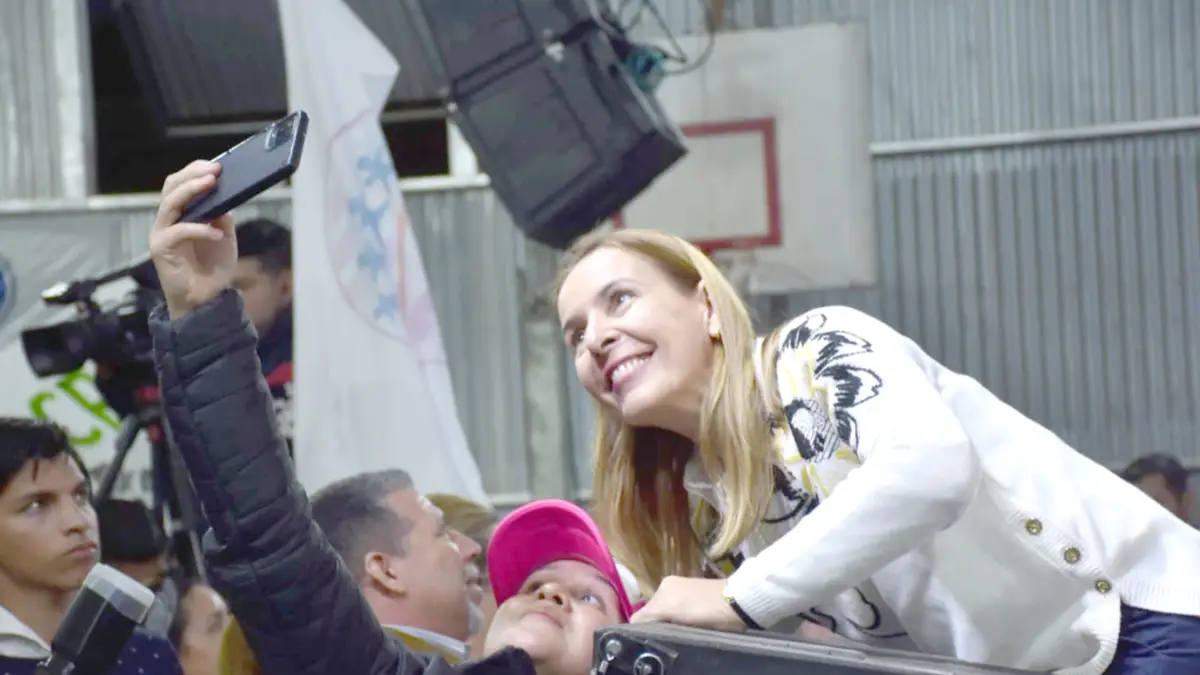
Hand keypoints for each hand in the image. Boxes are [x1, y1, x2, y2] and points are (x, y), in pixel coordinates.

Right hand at [149, 161, 236, 318]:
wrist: (206, 300)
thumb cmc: (212, 269)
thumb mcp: (224, 237)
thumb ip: (222, 216)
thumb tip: (225, 196)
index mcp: (181, 215)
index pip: (180, 184)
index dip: (195, 171)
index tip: (216, 165)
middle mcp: (167, 221)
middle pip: (171, 187)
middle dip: (192, 175)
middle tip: (214, 170)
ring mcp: (161, 234)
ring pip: (170, 203)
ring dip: (192, 191)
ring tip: (211, 184)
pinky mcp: (161, 249)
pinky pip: (179, 231)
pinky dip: (200, 229)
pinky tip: (217, 234)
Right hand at [630, 576, 746, 631]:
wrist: (737, 603)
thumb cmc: (702, 606)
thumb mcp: (669, 609)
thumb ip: (648, 615)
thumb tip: (631, 625)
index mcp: (664, 586)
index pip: (642, 611)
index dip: (642, 626)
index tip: (645, 640)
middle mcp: (672, 587)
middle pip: (655, 613)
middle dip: (656, 626)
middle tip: (662, 639)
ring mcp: (687, 594)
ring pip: (668, 616)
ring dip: (669, 625)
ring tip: (675, 635)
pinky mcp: (700, 602)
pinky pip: (681, 616)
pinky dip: (681, 623)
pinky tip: (687, 629)